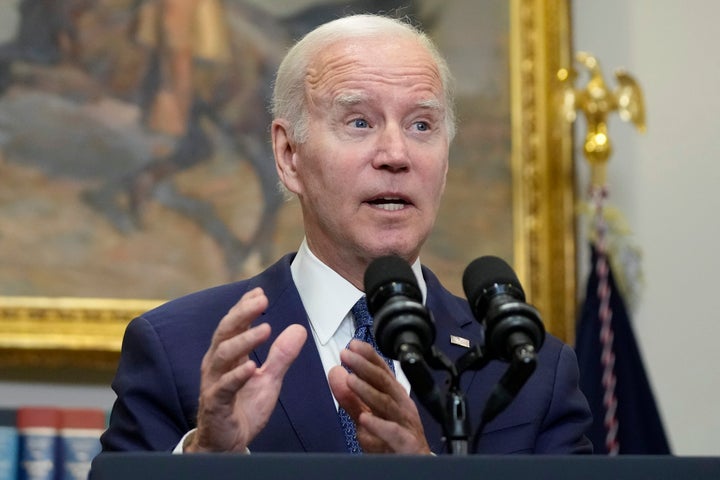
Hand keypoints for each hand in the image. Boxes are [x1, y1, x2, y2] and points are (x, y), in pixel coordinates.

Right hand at [185, 287, 306, 451]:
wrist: (227, 444)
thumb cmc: (243, 408)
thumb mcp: (269, 380)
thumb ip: (282, 355)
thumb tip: (298, 329)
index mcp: (228, 355)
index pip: (233, 325)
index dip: (244, 307)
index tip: (260, 292)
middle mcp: (216, 365)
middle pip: (225, 332)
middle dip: (242, 314)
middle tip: (261, 300)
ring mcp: (213, 384)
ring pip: (223, 356)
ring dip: (244, 341)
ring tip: (265, 329)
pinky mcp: (216, 404)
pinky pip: (224, 387)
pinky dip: (237, 376)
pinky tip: (252, 367)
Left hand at [328, 341, 430, 453]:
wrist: (414, 465)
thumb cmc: (391, 441)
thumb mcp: (367, 417)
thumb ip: (350, 398)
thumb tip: (335, 372)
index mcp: (394, 396)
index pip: (382, 370)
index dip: (368, 356)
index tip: (352, 344)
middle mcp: (401, 406)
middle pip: (384, 381)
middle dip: (364, 366)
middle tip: (346, 355)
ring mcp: (405, 424)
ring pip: (387, 404)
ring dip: (368, 391)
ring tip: (350, 380)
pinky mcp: (407, 444)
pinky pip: (394, 433)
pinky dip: (379, 425)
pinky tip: (364, 418)